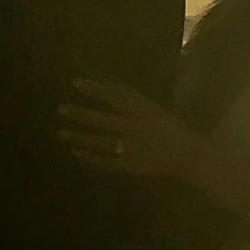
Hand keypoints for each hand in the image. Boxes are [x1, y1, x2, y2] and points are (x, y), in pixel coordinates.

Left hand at [59, 78, 204, 180]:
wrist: (189, 155)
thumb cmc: (171, 128)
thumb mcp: (152, 107)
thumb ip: (130, 98)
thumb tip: (104, 86)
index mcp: (142, 111)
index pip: (114, 96)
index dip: (94, 89)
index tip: (75, 83)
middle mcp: (134, 128)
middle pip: (102, 120)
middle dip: (80, 115)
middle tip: (61, 110)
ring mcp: (130, 148)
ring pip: (100, 142)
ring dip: (79, 137)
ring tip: (62, 133)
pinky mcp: (129, 166)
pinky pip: (106, 162)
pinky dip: (90, 158)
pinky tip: (76, 153)